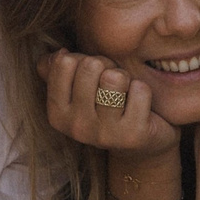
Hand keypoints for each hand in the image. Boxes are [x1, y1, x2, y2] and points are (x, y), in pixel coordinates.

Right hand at [38, 50, 177, 162]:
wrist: (139, 145)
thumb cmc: (106, 107)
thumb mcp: (77, 91)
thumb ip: (58, 71)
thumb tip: (59, 54)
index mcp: (57, 114)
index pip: (65, 62)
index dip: (84, 59)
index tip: (93, 76)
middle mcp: (76, 127)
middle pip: (91, 65)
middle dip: (107, 66)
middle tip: (113, 85)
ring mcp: (104, 134)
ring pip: (114, 78)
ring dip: (125, 78)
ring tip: (125, 93)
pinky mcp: (133, 135)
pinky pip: (140, 90)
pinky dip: (143, 91)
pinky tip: (140, 105)